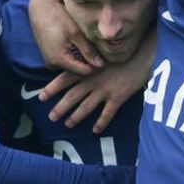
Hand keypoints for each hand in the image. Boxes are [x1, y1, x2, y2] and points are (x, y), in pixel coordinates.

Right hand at [29, 0, 103, 73]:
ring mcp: (50, 60)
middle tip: (102, 50)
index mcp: (59, 59)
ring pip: (73, 64)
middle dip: (90, 61)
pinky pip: (66, 59)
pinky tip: (81, 43)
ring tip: (91, 45)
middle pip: (78, 69)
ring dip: (82, 57)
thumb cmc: (58, 16)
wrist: (40, 6)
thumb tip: (101, 65)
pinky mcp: (49, 55)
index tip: (108, 57)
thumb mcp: (76, 33)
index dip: (98, 65)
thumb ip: (88, 51)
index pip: (85, 71)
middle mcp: (52, 64)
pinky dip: (75, 53)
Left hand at [41, 27, 156, 132]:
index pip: (65, 79)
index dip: (52, 88)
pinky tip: (95, 130)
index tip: (41, 97)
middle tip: (51, 117)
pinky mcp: (118, 97)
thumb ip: (88, 61)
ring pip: (86, 107)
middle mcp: (93, 80)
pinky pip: (107, 113)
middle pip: (72, 96)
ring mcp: (105, 89)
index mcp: (87, 68)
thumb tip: (76, 66)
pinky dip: (101, 123)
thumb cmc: (120, 53)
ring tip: (68, 123)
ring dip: (76, 117)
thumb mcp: (101, 54)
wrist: (142, 55)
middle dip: (60, 107)